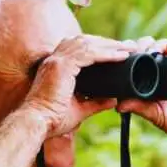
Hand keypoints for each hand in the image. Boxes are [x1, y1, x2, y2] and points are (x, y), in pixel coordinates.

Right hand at [21, 35, 135, 138]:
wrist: (37, 124)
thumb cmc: (52, 120)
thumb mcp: (79, 109)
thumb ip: (95, 103)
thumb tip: (113, 100)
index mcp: (56, 67)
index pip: (79, 49)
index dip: (99, 48)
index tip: (117, 52)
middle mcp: (55, 59)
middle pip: (85, 42)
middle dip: (107, 43)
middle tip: (127, 47)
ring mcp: (57, 60)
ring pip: (88, 44)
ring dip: (110, 45)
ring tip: (128, 49)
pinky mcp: (62, 66)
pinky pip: (89, 53)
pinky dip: (106, 53)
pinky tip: (120, 56)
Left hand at [116, 37, 166, 162]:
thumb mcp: (155, 114)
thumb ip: (139, 107)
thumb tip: (117, 105)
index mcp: (156, 78)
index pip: (142, 58)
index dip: (132, 52)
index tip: (122, 53)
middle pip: (154, 47)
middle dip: (143, 45)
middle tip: (136, 51)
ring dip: (158, 43)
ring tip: (151, 50)